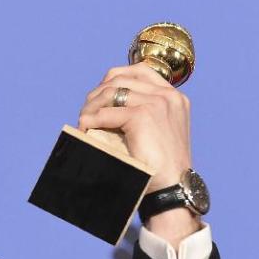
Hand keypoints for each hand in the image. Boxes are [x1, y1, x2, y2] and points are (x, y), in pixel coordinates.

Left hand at [77, 61, 191, 192]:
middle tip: (86, 112)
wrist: (171, 187)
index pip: (139, 71)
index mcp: (174, 97)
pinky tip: (85, 128)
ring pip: (111, 93)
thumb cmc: (160, 167)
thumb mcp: (156, 132)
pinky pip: (107, 113)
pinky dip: (91, 119)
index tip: (99, 97)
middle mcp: (168, 95)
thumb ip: (142, 113)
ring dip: (91, 106)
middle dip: (98, 93)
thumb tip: (107, 105)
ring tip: (84, 121)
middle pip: (121, 78)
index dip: (113, 80)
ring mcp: (157, 102)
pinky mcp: (144, 115)